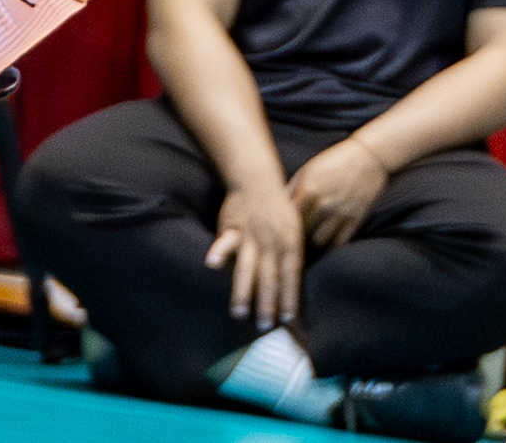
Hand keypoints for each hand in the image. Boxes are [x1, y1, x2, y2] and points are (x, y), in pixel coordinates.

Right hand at [207, 177, 303, 326]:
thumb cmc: (279, 210)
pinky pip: (225, 242)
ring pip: (247, 267)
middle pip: (269, 277)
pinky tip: (211, 265)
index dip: (289, 296)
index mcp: (289, 243)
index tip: (288, 318)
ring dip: (243, 290)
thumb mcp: (294, 230)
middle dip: (266, 303)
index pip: (291, 275)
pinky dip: (219, 252)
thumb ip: (291, 258)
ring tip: (239, 313)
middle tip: (264, 326)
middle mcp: (270, 242)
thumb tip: (293, 291)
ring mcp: (251, 236)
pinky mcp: (232, 228)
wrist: (258, 179)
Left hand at [287, 135, 390, 249]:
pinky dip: (328, 248)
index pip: (288, 219)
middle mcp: (323, 203)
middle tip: (288, 252)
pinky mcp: (355, 220)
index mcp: (308, 189)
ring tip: (303, 255)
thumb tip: (278, 207)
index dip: (281, 232)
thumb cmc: (337, 161)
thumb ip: (293, 188)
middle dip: (294, 244)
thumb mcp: (310, 169)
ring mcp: (340, 213)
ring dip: (311, 249)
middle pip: (302, 234)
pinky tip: (322, 250)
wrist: (371, 156)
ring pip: (319, 243)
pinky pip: (337, 243)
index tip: (277, 240)